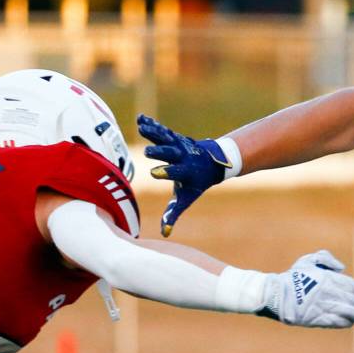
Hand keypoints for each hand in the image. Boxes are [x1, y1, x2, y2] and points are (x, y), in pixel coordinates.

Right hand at [138, 115, 230, 236]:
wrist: (213, 162)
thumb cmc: (196, 184)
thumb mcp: (186, 198)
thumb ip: (174, 213)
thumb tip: (164, 233)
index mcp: (186, 173)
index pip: (176, 173)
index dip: (166, 172)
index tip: (154, 173)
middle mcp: (183, 157)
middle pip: (170, 153)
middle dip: (160, 152)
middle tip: (148, 152)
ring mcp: (179, 145)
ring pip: (165, 138)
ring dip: (153, 132)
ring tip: (140, 126)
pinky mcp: (174, 137)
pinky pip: (162, 130)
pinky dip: (152, 125)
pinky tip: (140, 119)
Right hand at [259, 250, 353, 327]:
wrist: (275, 294)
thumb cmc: (292, 277)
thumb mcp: (307, 261)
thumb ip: (326, 259)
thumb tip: (342, 268)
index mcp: (328, 277)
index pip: (352, 286)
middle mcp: (329, 291)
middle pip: (353, 300)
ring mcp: (324, 305)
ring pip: (348, 312)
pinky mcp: (318, 318)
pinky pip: (336, 321)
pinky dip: (345, 322)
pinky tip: (350, 323)